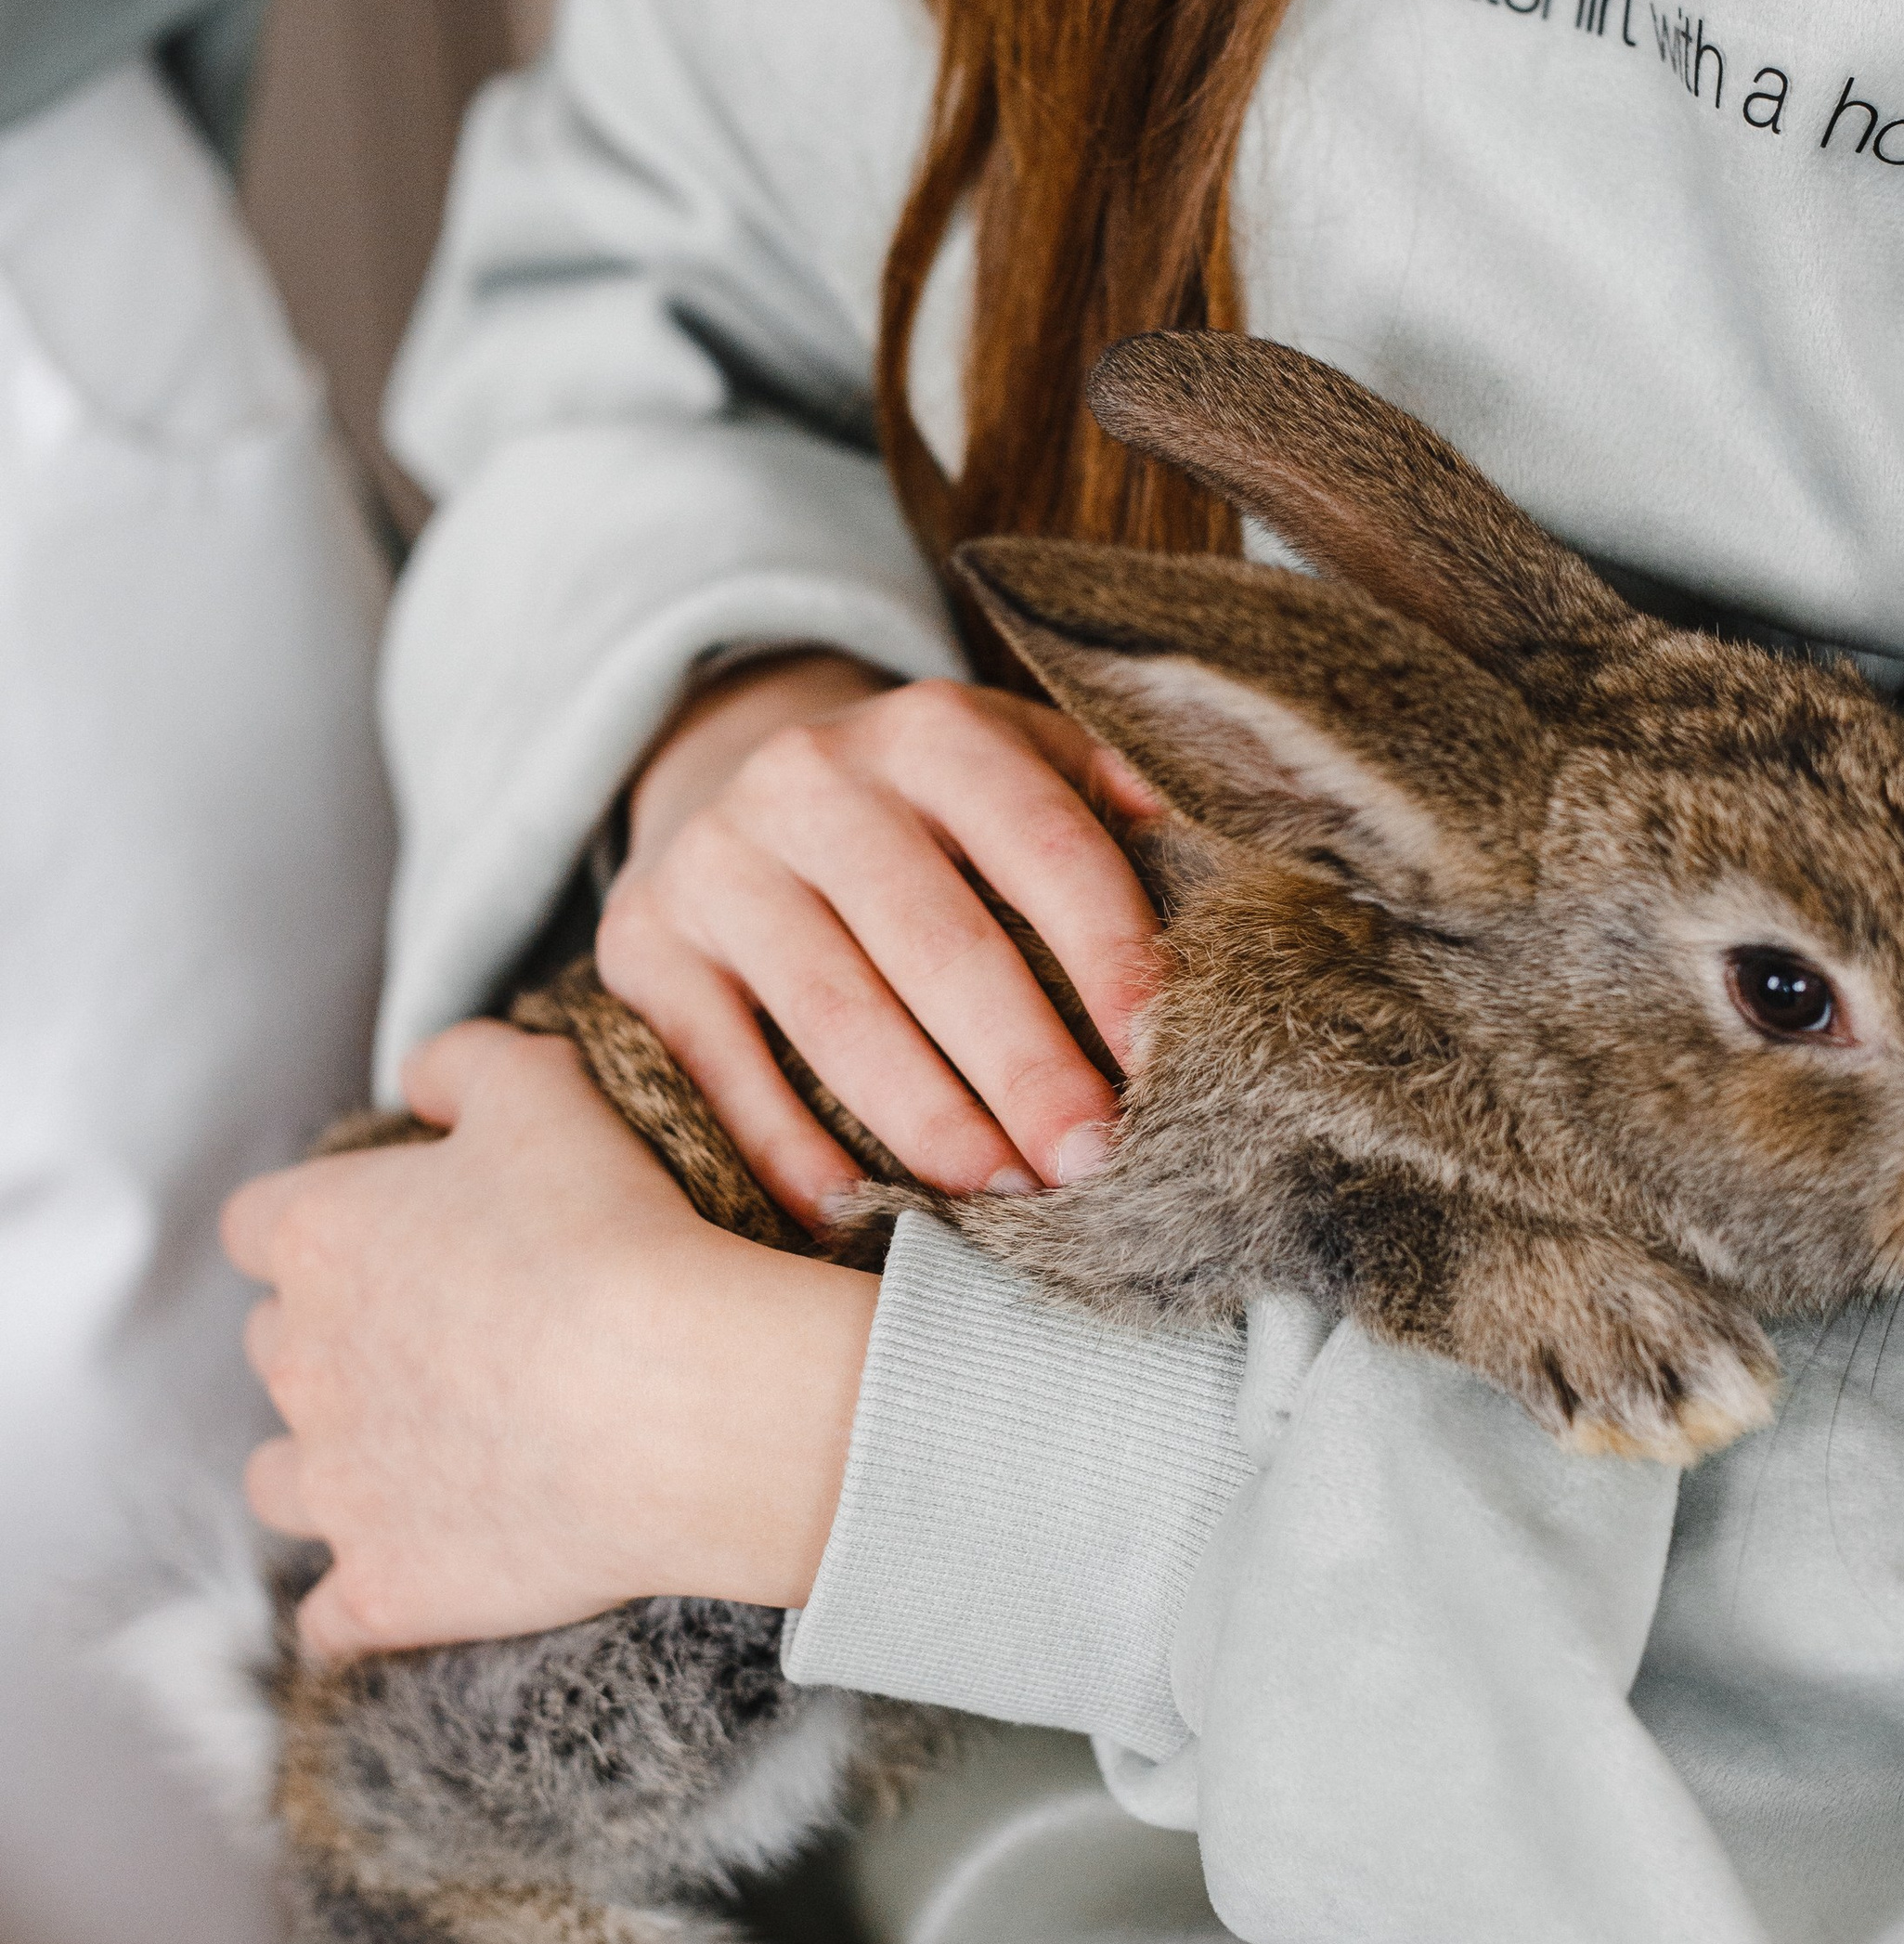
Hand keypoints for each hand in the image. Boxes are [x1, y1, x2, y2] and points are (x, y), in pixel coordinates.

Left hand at [224, 1023, 874, 1659]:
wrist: (683, 1401)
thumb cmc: (617, 1233)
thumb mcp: (546, 1090)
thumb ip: (464, 1065)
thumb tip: (420, 1082)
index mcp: (320, 1239)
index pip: (258, 1226)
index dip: (321, 1228)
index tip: (395, 1242)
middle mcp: (300, 1364)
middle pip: (277, 1350)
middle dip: (340, 1344)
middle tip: (453, 1343)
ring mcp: (335, 1489)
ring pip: (282, 1484)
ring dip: (334, 1470)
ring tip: (433, 1462)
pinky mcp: (386, 1588)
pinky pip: (332, 1616)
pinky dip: (365, 1600)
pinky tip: (426, 1573)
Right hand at [596, 653, 1166, 1230]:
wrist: (732, 780)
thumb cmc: (928, 811)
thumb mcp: (1019, 765)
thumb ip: (1113, 808)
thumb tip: (1220, 881)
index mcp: (932, 730)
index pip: (1043, 846)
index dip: (1107, 953)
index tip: (1160, 1053)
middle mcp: (812, 779)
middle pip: (936, 941)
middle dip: (1023, 1063)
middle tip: (1089, 1159)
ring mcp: (717, 861)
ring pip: (831, 1012)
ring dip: (923, 1119)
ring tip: (997, 1196)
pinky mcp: (643, 943)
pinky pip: (722, 1068)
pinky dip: (789, 1151)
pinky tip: (858, 1213)